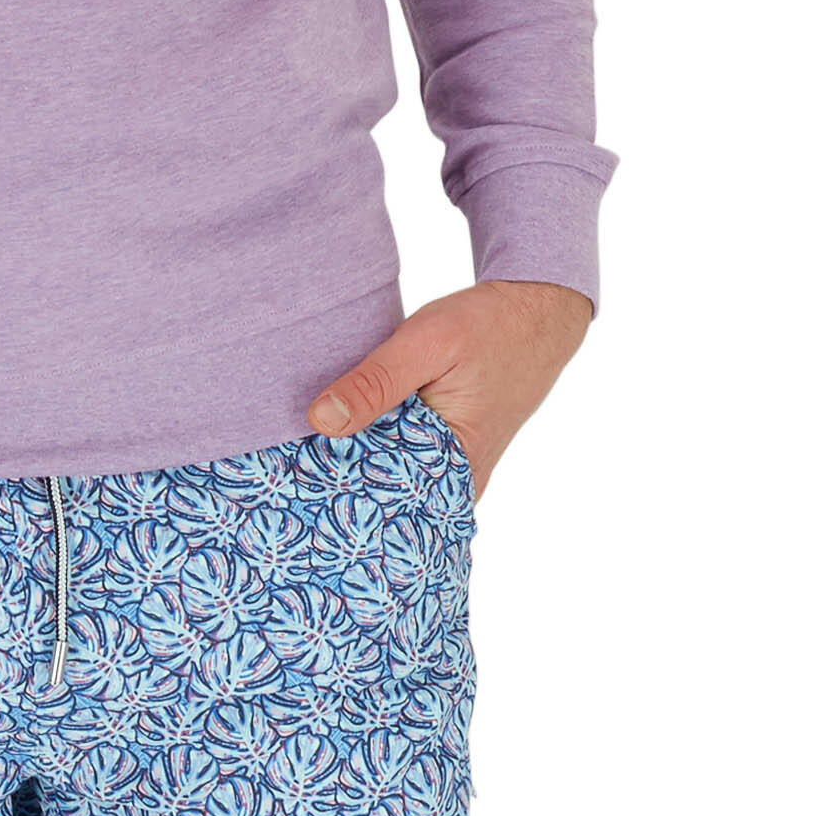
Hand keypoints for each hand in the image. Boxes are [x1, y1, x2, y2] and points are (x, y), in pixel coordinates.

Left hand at [308, 280, 591, 493]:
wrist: (537, 311)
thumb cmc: (490, 326)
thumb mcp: (428, 343)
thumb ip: (376, 383)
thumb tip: (320, 421)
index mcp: (456, 467)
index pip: (384, 504)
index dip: (335, 499)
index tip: (287, 491)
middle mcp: (458, 481)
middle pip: (385, 499)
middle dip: (338, 489)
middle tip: (278, 482)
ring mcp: (455, 469)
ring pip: (392, 480)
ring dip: (354, 468)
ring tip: (297, 463)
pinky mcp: (450, 451)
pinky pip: (404, 461)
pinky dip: (374, 450)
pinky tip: (338, 438)